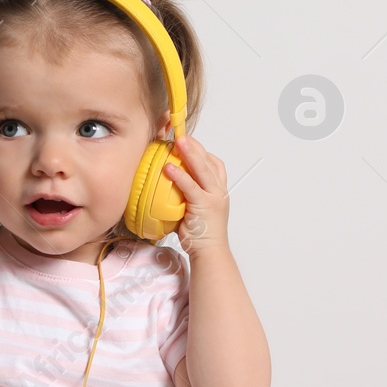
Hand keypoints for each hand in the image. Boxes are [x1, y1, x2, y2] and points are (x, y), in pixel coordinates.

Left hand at [161, 133, 228, 254]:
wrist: (209, 252)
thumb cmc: (200, 232)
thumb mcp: (194, 207)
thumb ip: (186, 193)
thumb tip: (168, 182)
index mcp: (218, 189)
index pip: (212, 163)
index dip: (200, 150)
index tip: (186, 141)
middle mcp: (218, 190)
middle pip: (208, 161)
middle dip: (194, 146)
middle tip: (180, 134)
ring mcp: (213, 197)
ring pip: (203, 170)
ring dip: (190, 153)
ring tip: (177, 142)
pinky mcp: (204, 206)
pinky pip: (191, 187)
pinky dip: (180, 176)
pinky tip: (169, 168)